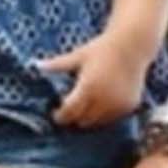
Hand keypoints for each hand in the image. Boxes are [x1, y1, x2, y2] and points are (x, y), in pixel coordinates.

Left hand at [34, 34, 149, 128]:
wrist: (132, 45)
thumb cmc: (102, 48)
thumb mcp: (78, 56)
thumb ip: (58, 64)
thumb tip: (35, 65)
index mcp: (88, 88)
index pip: (69, 112)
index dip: (60, 116)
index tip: (56, 115)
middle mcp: (103, 100)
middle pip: (82, 121)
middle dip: (75, 116)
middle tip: (71, 109)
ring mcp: (118, 105)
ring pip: (98, 122)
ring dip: (90, 117)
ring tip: (86, 106)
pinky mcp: (129, 106)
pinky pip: (113, 118)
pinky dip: (106, 114)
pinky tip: (102, 102)